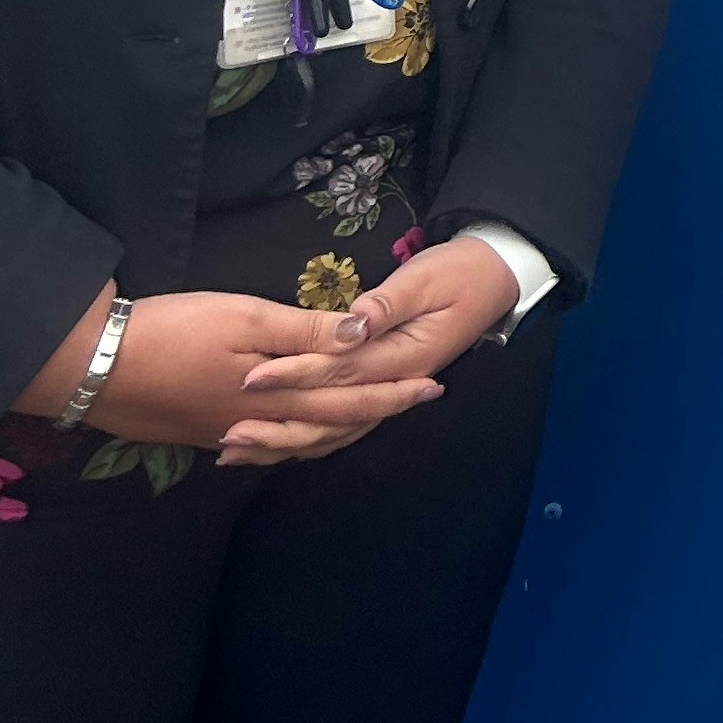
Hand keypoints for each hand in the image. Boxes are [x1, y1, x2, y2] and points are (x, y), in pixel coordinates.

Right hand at [11, 286, 444, 467]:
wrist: (91, 367)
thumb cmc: (172, 330)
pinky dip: (293, 442)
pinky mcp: (203, 431)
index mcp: (278, 393)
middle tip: (418, 400)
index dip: (393, 392)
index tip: (433, 386)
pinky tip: (293, 438)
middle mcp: (260, 422)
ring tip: (369, 418)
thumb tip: (362, 333)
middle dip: (378, 411)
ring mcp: (229, 432)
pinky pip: (266, 444)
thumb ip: (305, 330)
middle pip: (331, 423)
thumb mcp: (245, 316)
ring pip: (299, 439)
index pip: (350, 398)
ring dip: (338, 429)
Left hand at [230, 236, 520, 448]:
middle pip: (331, 413)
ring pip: (333, 430)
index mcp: (406, 358)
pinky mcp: (380, 389)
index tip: (251, 377)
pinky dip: (304, 438)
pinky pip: (340, 425)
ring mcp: (388, 392)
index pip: (341, 372)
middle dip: (278, 422)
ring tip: (236, 449)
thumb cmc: (461, 272)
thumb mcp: (427, 279)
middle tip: (228, 431)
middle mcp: (395, 384)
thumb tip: (353, 324)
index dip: (296, 375)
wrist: (495, 278)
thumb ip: (387, 304)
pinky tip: (271, 444)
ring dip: (285, 441)